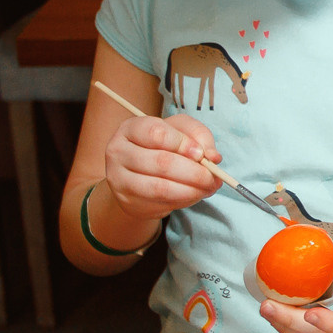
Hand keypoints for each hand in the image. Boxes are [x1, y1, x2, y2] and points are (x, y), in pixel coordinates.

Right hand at [103, 113, 222, 221]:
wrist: (140, 174)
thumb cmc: (164, 146)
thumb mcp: (182, 131)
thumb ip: (199, 136)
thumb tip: (213, 157)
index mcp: (131, 128)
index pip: (157, 133)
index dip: (183, 144)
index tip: (202, 154)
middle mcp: (118, 152)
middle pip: (161, 162)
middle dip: (194, 172)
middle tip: (213, 177)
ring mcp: (119, 178)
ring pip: (160, 187)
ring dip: (192, 190)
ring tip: (208, 188)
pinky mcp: (127, 201)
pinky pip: (160, 203)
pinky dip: (184, 201)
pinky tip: (193, 195)